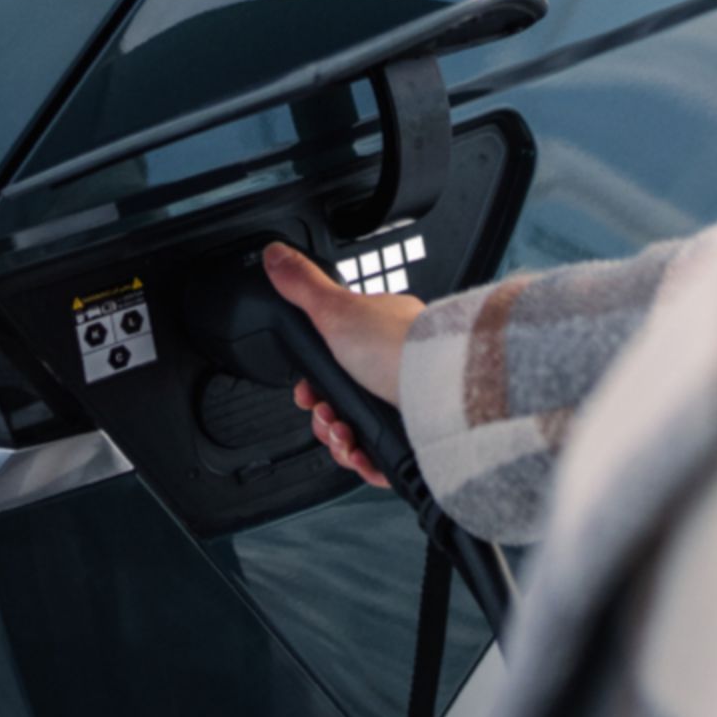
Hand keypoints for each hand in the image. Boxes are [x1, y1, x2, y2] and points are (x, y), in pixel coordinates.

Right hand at [262, 242, 423, 488]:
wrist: (440, 389)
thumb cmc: (397, 345)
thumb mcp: (336, 308)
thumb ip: (303, 285)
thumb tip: (275, 254)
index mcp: (378, 337)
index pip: (336, 363)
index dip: (313, 384)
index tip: (305, 392)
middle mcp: (394, 372)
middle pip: (342, 403)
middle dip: (323, 416)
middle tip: (325, 415)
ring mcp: (405, 407)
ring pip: (358, 433)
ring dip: (338, 440)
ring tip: (342, 435)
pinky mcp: (415, 440)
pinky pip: (380, 459)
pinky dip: (363, 461)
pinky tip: (358, 454)